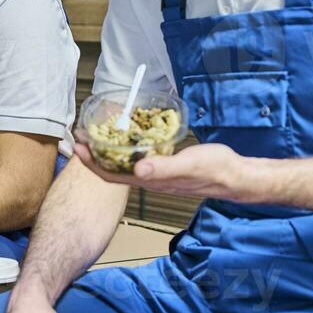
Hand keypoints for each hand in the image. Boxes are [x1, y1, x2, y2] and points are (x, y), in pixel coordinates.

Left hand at [72, 141, 256, 199]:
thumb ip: (164, 167)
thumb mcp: (190, 164)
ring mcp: (157, 172)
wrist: (235, 175)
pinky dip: (126, 147)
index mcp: (150, 180)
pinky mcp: (166, 164)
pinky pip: (139, 157)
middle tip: (80, 133)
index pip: (111, 175)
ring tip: (96, 132)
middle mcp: (150, 178)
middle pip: (112, 170)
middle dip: (94, 154)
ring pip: (124, 164)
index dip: (91, 163)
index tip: (77, 144)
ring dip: (107, 150)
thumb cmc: (215, 169)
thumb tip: (137, 170)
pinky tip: (128, 135)